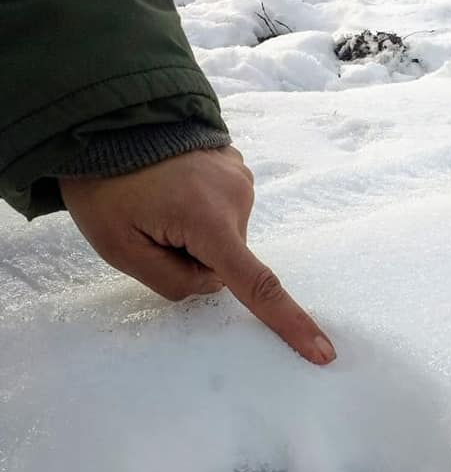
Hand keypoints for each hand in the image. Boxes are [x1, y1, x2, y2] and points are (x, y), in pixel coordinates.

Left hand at [59, 147, 335, 364]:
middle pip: (223, 261)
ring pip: (223, 236)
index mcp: (209, 221)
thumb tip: (212, 281)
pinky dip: (200, 210)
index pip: (257, 285)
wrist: (111, 118)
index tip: (323, 353)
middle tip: (147, 226)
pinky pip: (224, 210)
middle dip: (190, 256)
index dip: (289, 323)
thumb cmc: (106, 185)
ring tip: (157, 200)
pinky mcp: (237, 166)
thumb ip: (172, 283)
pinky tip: (172, 186)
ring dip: (194, 231)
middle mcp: (238, 197)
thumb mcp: (119, 248)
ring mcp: (241, 177)